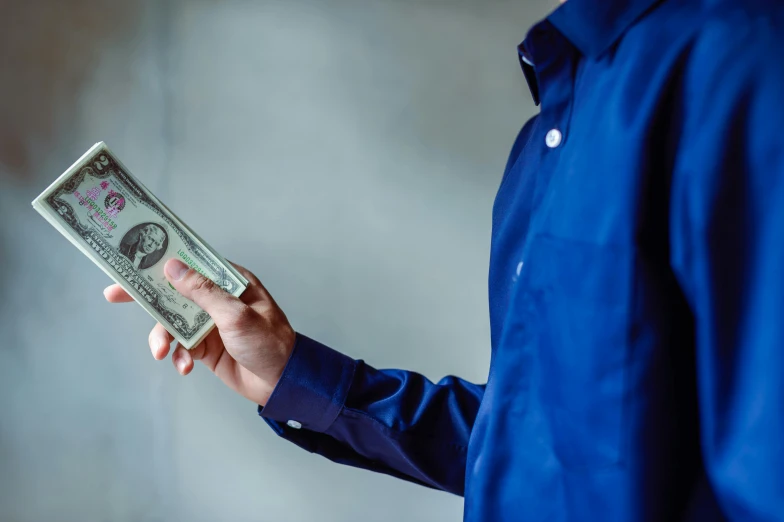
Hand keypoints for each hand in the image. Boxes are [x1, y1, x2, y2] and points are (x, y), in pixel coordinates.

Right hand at [103, 259, 295, 405]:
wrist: (282, 384)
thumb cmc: (270, 344)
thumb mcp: (237, 315)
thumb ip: (203, 293)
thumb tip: (173, 268)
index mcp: (231, 282)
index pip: (192, 264)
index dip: (163, 261)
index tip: (133, 260)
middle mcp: (219, 299)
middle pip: (175, 291)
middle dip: (148, 297)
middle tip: (114, 295)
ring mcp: (211, 323)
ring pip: (173, 322)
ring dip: (163, 337)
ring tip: (162, 352)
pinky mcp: (207, 346)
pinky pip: (182, 346)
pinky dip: (179, 356)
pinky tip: (185, 367)